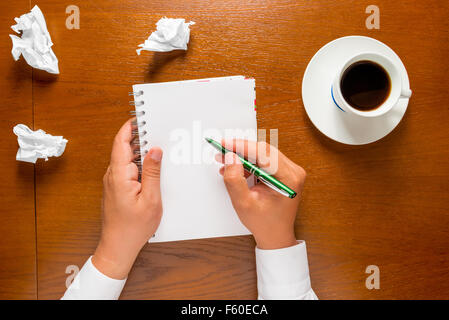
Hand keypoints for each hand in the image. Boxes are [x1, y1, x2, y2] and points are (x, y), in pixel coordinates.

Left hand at [92, 119, 162, 278]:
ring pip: (127, 159)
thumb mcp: (151, 199)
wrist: (118, 246)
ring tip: (158, 150)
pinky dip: (139, 165)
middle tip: (157, 132)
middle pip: (124, 149)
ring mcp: (113, 182)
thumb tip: (155, 150)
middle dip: (140, 139)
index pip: (121, 143)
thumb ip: (153, 172)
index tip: (139, 117)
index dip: (128, 127)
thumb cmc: (133, 227)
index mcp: (119, 175)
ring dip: (141, 153)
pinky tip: (152, 168)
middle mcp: (112, 176)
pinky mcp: (117, 188)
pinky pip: (128, 170)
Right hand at [216, 139, 305, 249]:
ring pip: (262, 154)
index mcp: (289, 178)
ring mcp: (289, 171)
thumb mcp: (244, 204)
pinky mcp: (283, 172)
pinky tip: (235, 169)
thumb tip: (231, 158)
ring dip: (243, 157)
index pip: (264, 154)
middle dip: (240, 150)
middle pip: (264, 151)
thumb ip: (235, 180)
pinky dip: (248, 163)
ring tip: (226, 162)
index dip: (242, 146)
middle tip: (222, 151)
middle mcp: (293, 171)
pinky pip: (264, 160)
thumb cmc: (265, 223)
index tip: (225, 144)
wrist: (275, 235)